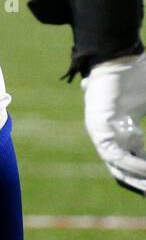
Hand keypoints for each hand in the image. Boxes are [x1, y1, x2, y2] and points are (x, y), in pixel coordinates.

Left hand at [82, 52, 145, 194]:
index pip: (135, 161)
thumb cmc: (137, 72)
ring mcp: (102, 133)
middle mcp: (112, 136)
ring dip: (140, 180)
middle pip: (126, 170)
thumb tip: (145, 136)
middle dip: (142, 184)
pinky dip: (133, 165)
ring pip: (120, 168)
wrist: (117, 55)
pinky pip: (115, 155)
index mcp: (125, 130)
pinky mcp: (98, 128)